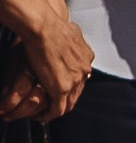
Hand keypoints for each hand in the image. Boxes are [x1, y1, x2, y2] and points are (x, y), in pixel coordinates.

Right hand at [0, 2, 90, 121]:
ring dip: (59, 109)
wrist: (45, 27)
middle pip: (77, 92)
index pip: (81, 76)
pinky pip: (58, 109)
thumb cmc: (50, 26)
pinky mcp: (61, 88)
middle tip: (54, 104)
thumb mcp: (69, 32)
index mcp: (86, 57)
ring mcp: (74, 81)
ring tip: (48, 113)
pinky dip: (50, 115)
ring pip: (70, 102)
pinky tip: (42, 117)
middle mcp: (83, 70)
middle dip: (66, 99)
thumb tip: (70, 36)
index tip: (63, 86)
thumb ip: (71, 40)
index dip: (72, 84)